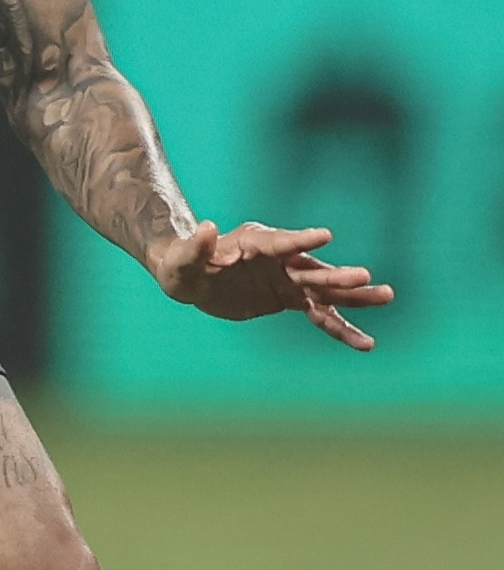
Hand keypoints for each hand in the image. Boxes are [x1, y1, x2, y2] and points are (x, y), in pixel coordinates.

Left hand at [147, 220, 394, 352]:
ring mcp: (287, 279)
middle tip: (366, 277)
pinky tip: (364, 343)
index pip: (280, 242)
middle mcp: (278, 258)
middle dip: (336, 274)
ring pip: (325, 290)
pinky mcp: (289, 299)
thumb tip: (207, 226)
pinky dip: (340, 328)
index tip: (325, 236)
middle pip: (311, 267)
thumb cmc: (183, 263)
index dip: (300, 239)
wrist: (192, 277)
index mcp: (255, 242)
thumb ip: (195, 245)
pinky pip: (320, 315)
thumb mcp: (182, 258)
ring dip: (354, 296)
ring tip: (387, 297)